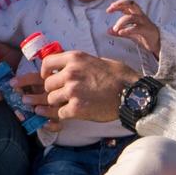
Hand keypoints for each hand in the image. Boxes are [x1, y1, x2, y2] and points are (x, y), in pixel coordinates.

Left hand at [15, 49, 130, 123]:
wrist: (132, 93)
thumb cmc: (118, 76)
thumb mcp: (96, 60)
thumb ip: (78, 64)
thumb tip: (66, 68)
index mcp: (74, 58)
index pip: (46, 63)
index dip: (44, 72)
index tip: (46, 77)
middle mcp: (70, 73)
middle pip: (47, 84)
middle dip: (50, 90)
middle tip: (51, 95)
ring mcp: (73, 91)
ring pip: (51, 99)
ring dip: (53, 104)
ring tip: (51, 106)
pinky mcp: (77, 108)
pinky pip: (59, 113)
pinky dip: (59, 116)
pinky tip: (57, 116)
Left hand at [104, 0, 162, 59]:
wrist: (156, 43)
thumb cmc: (143, 35)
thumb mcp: (129, 32)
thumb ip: (120, 31)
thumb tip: (108, 31)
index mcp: (136, 14)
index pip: (127, 4)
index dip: (118, 4)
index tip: (108, 10)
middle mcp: (140, 15)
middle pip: (131, 4)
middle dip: (120, 4)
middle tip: (110, 9)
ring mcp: (144, 22)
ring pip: (132, 17)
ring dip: (121, 22)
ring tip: (115, 29)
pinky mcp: (146, 30)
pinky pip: (136, 28)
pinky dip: (127, 30)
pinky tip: (121, 32)